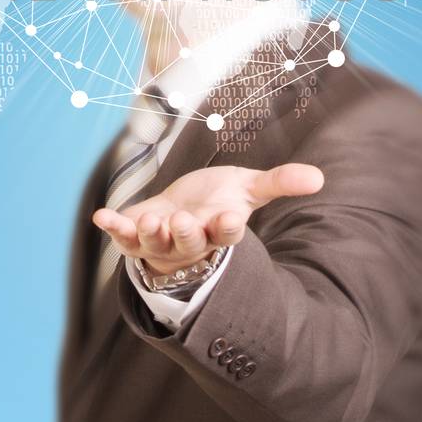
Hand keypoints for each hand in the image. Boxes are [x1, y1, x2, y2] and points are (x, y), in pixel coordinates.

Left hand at [93, 163, 324, 275]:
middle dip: (185, 234)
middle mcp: (191, 242)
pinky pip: (123, 237)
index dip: (228, 227)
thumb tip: (319, 177)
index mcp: (220, 230)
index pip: (227, 234)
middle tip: (182, 221)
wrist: (183, 211)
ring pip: (156, 245)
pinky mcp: (135, 236)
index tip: (232, 217)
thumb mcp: (249, 187)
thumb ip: (279, 182)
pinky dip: (113, 227)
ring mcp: (161, 242)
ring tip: (149, 221)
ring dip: (151, 234)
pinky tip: (102, 215)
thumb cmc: (217, 200)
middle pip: (189, 243)